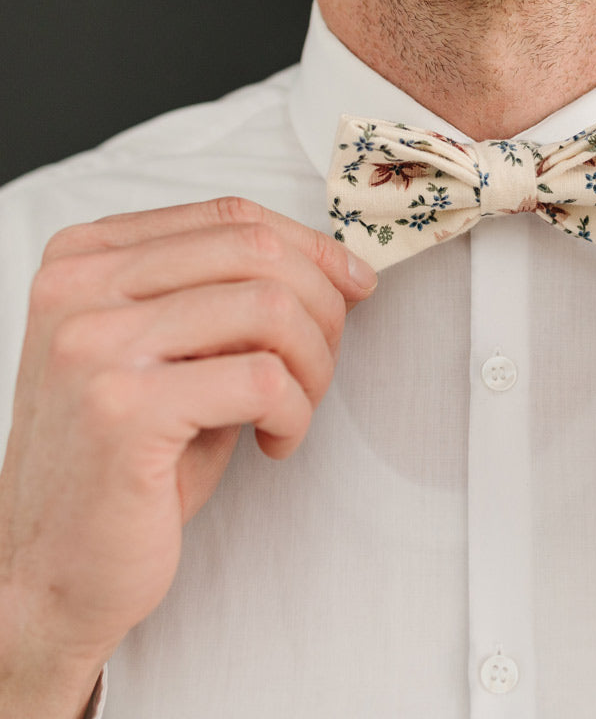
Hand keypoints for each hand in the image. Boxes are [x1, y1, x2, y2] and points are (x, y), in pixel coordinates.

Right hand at [0, 198, 375, 716]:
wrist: (55, 566)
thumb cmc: (132, 455)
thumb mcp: (177, 351)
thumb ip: (231, 295)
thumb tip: (338, 267)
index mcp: (88, 256)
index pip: (231, 216)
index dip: (312, 247)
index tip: (354, 285)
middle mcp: (80, 286)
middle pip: (257, 252)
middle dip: (322, 306)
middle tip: (323, 363)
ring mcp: (94, 344)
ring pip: (270, 308)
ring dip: (314, 364)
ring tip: (297, 409)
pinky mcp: (122, 409)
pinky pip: (263, 381)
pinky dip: (295, 413)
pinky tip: (273, 443)